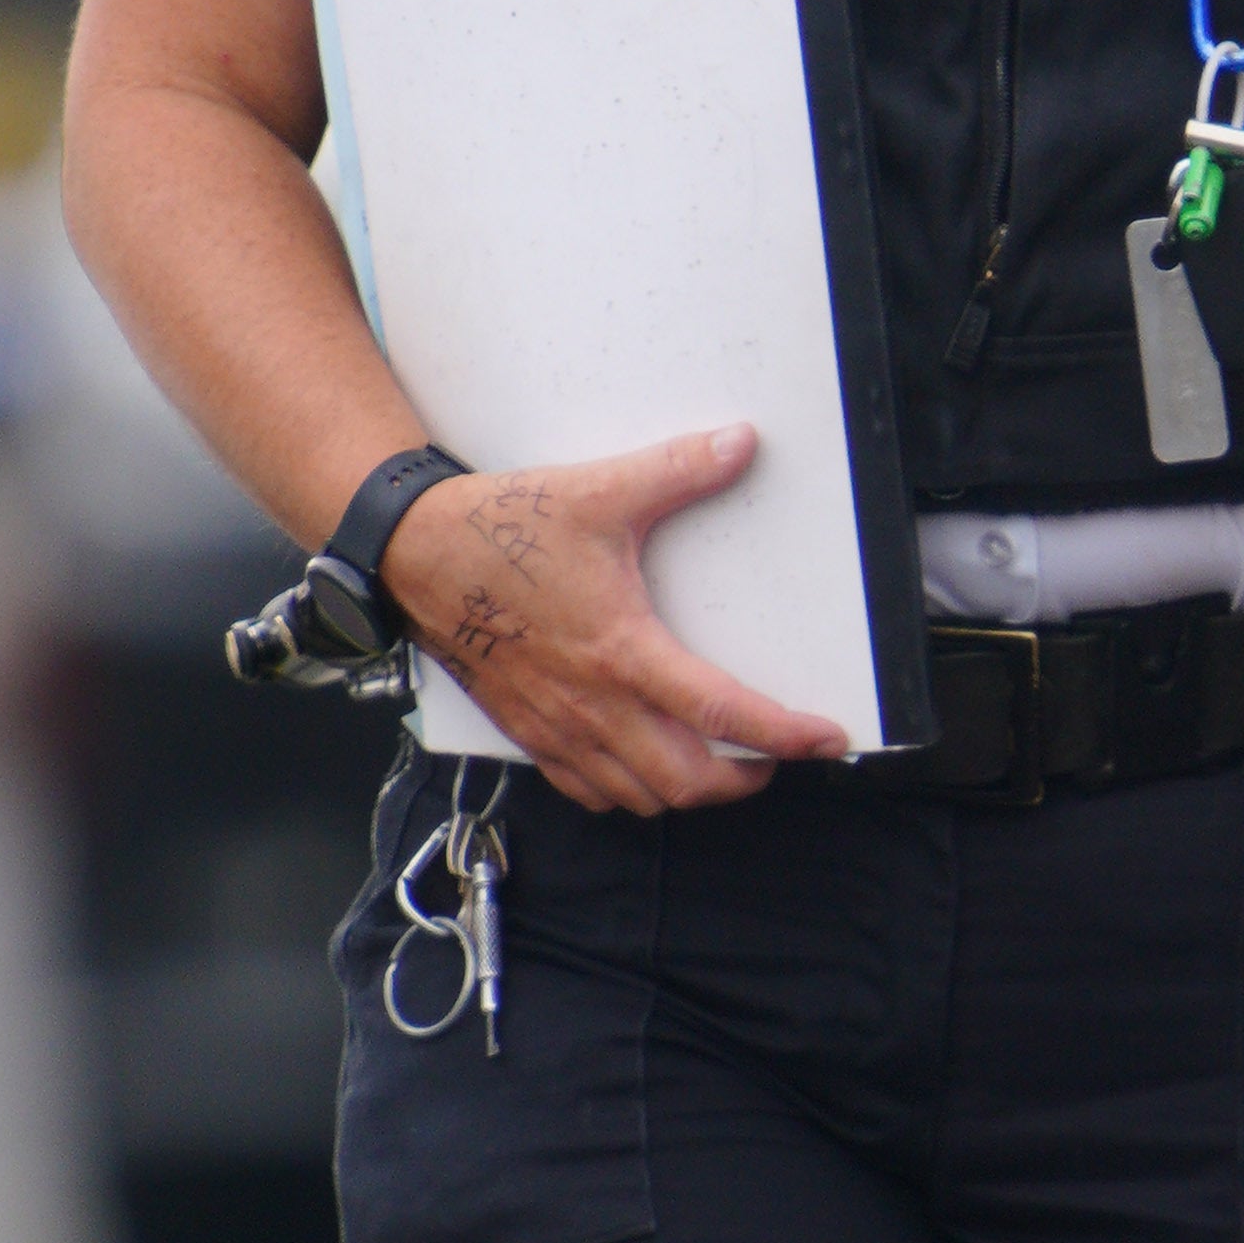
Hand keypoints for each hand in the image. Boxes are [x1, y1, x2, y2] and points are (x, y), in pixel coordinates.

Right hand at [381, 429, 854, 814]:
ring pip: (639, 798)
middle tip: (773, 756)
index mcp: (623, 653)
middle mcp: (593, 705)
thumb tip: (739, 443)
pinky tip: (645, 768)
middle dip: (743, 780)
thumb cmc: (502, 529)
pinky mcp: (528, 733)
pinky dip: (628, 794)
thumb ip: (678, 471)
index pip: (721, 714)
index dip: (784, 736)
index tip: (827, 740)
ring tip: (719, 763)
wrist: (416, 554)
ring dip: (688, 791)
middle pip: (687, 783)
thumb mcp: (600, 493)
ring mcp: (557, 728)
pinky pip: (587, 792)